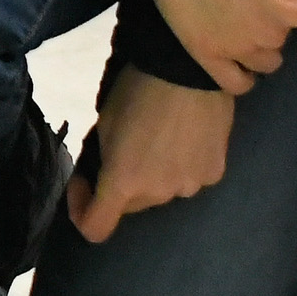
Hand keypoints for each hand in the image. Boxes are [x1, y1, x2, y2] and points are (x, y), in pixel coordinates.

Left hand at [68, 74, 236, 242]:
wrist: (189, 68)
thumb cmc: (137, 90)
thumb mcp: (105, 124)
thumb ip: (104, 159)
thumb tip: (104, 174)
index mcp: (123, 183)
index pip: (95, 228)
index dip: (82, 211)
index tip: (83, 184)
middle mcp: (158, 194)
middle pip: (133, 205)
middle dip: (121, 185)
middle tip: (124, 150)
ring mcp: (190, 186)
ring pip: (164, 192)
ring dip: (155, 177)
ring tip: (161, 140)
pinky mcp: (214, 173)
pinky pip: (191, 178)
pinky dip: (184, 166)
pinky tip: (187, 138)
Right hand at [111, 0, 296, 93]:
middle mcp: (273, 34)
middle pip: (281, 35)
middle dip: (269, 19)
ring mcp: (239, 48)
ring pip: (263, 62)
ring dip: (258, 47)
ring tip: (239, 24)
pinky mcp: (208, 55)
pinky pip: (236, 83)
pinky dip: (241, 77)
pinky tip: (236, 61)